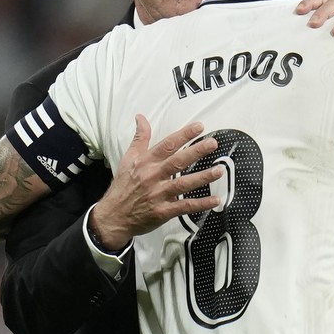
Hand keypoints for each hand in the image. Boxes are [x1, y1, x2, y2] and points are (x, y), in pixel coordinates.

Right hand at [89, 115, 222, 249]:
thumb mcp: (128, 158)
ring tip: (220, 170)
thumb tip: (141, 117)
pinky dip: (201, 204)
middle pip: (177, 161)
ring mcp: (158, 195)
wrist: (113, 216)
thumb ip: (140, 138)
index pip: (167, 145)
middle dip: (196, 151)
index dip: (183, 135)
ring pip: (183, 184)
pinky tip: (215, 200)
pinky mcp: (163, 212)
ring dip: (203, 177)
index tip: (199, 126)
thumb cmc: (123, 186)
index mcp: (146, 162)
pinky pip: (185, 207)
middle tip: (213, 144)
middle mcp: (153, 176)